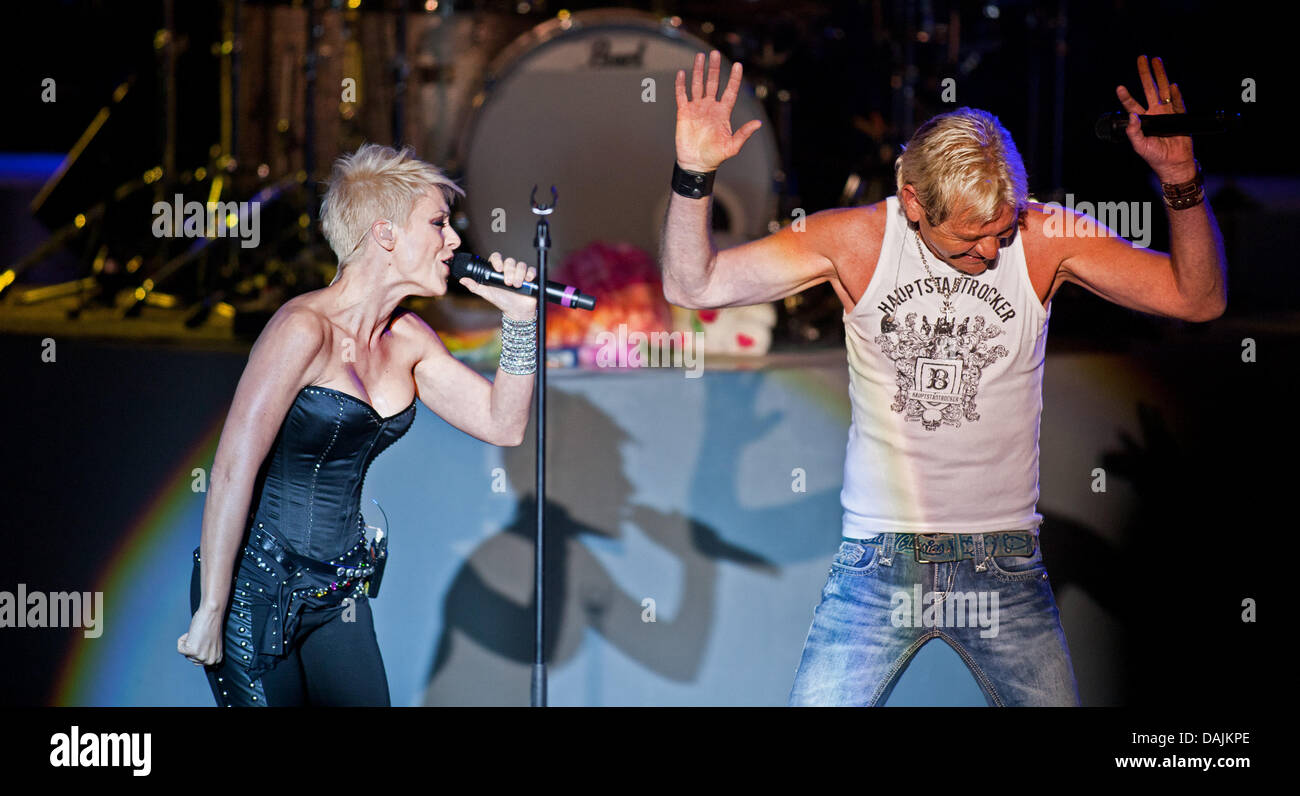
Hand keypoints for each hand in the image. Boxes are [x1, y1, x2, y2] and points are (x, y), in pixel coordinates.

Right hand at [177, 605, 223, 666]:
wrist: (211, 613)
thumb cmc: (211, 624)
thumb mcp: (212, 644)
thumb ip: (207, 652)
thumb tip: (197, 657)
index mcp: (217, 659)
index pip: (199, 661)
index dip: (199, 648)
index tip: (205, 640)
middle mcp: (211, 661)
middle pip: (191, 659)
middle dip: (193, 647)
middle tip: (201, 636)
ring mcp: (201, 657)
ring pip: (186, 654)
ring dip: (188, 643)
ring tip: (198, 634)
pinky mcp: (192, 651)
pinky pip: (179, 648)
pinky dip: (182, 639)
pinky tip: (192, 633)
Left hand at [458, 252, 537, 320]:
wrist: (517, 311)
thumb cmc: (502, 301)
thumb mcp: (487, 294)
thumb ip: (475, 287)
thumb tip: (463, 280)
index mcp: (498, 271)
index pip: (497, 258)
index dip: (498, 260)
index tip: (498, 269)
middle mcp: (509, 270)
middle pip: (510, 261)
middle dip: (509, 272)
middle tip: (508, 283)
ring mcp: (520, 273)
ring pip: (521, 265)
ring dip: (519, 275)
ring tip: (516, 286)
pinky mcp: (530, 277)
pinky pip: (531, 270)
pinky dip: (530, 274)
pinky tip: (527, 280)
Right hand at [674, 50, 761, 172]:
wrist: (696, 163)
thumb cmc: (715, 156)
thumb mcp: (732, 146)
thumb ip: (744, 134)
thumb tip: (758, 123)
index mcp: (723, 113)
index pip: (730, 91)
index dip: (734, 79)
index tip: (738, 65)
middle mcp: (710, 107)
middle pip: (713, 83)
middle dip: (714, 69)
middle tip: (715, 53)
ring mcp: (697, 108)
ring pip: (698, 85)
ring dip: (698, 71)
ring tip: (700, 57)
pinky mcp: (684, 113)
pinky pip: (682, 95)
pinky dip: (681, 84)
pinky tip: (682, 73)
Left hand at [1116, 55, 1196, 182]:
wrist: (1174, 164)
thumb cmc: (1155, 157)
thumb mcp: (1139, 146)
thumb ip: (1134, 132)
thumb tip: (1132, 116)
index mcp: (1143, 120)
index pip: (1132, 105)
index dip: (1126, 96)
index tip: (1119, 87)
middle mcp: (1155, 113)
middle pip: (1149, 89)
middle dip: (1145, 74)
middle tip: (1142, 58)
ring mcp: (1168, 113)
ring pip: (1163, 90)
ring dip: (1160, 75)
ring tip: (1157, 60)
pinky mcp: (1180, 116)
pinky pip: (1178, 103)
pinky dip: (1175, 94)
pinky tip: (1172, 85)